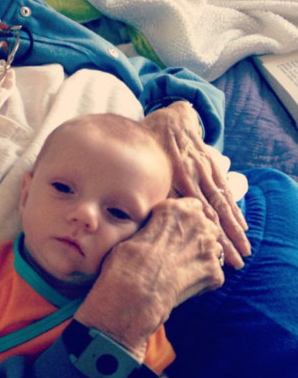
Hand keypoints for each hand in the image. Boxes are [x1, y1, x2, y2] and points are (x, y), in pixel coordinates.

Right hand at [75, 197, 224, 359]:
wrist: (134, 292)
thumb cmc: (126, 261)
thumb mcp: (135, 232)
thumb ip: (156, 225)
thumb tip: (156, 229)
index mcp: (175, 209)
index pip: (193, 205)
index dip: (185, 218)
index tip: (176, 229)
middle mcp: (196, 223)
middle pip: (207, 225)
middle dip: (197, 236)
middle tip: (178, 252)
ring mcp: (209, 248)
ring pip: (214, 248)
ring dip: (202, 255)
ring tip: (181, 268)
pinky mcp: (215, 272)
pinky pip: (214, 272)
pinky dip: (203, 278)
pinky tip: (183, 284)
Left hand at [142, 100, 249, 268]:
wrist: (169, 117)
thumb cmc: (149, 145)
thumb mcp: (143, 165)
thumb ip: (144, 190)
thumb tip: (134, 215)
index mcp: (173, 175)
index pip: (190, 210)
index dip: (202, 232)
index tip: (210, 255)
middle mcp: (192, 174)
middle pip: (211, 211)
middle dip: (224, 237)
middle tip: (235, 261)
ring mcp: (204, 170)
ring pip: (221, 202)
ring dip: (234, 227)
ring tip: (244, 249)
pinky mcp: (212, 165)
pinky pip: (225, 189)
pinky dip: (233, 208)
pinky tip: (241, 225)